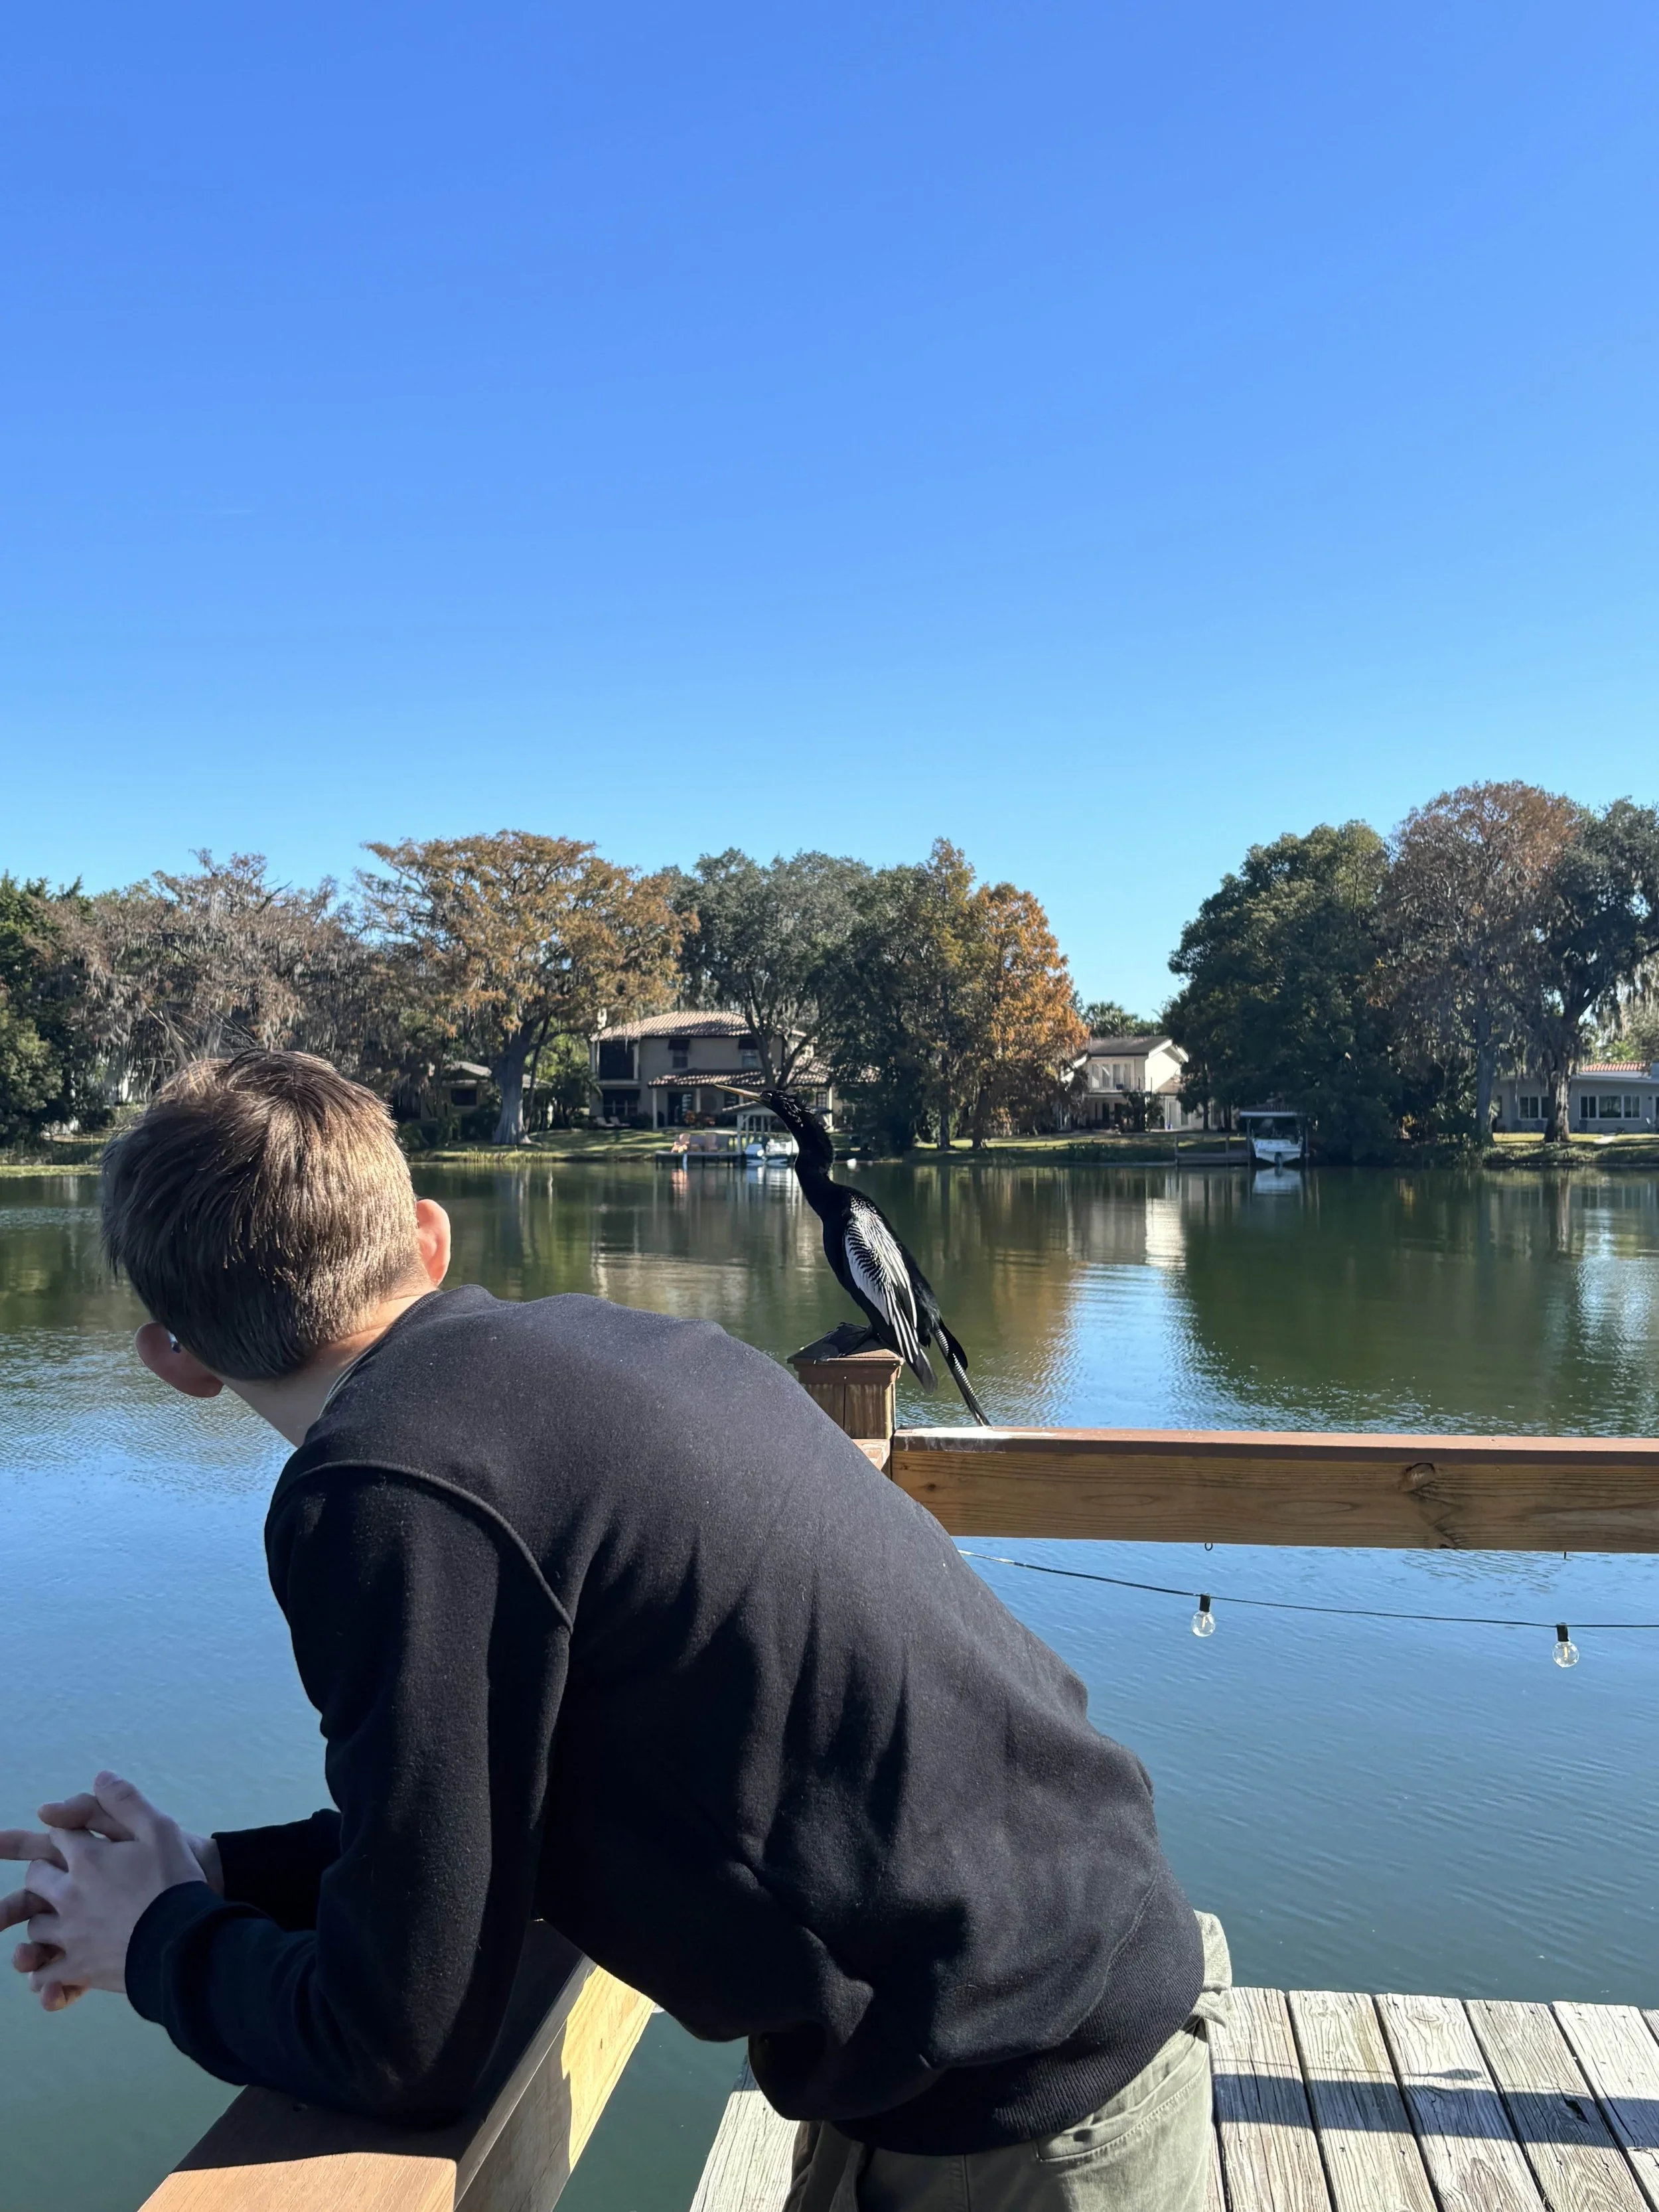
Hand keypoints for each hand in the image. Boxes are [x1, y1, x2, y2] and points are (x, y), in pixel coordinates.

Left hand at [1, 1775, 220, 2010]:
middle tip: (65, 1874)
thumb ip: (127, 1801)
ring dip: (45, 1916)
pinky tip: (50, 1966)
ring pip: (36, 1923)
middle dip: (45, 1871)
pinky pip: (43, 1973)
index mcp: (87, 1859)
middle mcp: (69, 1894)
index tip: (78, 1838)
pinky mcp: (76, 1968)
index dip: (67, 1834)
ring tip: (61, 1918)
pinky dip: (42, 1969)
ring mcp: (69, 1934)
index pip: (59, 1835)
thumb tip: (100, 1776)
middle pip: (36, 1876)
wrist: (185, 1941)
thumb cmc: (175, 1881)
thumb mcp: (161, 1829)